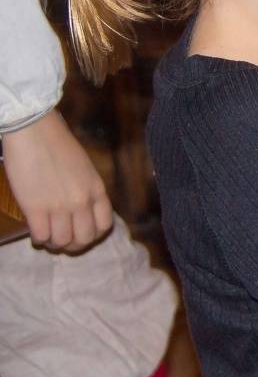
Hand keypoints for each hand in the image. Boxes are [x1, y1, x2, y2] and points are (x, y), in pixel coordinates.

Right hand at [2, 110, 113, 250]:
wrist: (34, 131)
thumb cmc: (58, 144)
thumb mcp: (84, 168)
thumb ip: (86, 188)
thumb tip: (82, 207)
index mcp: (97, 190)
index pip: (105, 226)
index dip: (94, 235)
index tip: (82, 234)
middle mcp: (82, 201)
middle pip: (84, 239)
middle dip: (73, 245)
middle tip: (62, 240)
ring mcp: (59, 207)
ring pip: (62, 242)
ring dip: (54, 244)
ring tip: (47, 237)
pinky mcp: (35, 208)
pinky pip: (41, 236)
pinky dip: (38, 239)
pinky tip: (35, 232)